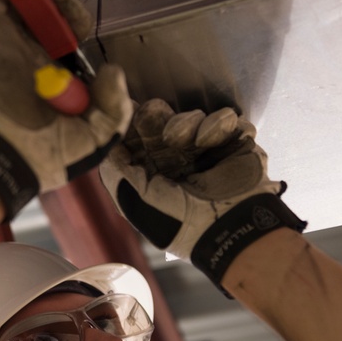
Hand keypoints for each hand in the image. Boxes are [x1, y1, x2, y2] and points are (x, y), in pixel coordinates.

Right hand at [0, 0, 132, 220]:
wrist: (0, 151)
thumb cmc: (39, 153)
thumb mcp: (93, 137)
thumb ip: (114, 109)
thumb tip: (114, 72)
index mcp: (44, 75)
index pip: (59, 34)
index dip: (74, 22)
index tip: (82, 32)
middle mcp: (21, 52)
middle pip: (42, 9)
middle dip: (62, 3)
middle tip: (72, 19)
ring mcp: (0, 36)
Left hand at [100, 99, 305, 293]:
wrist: (231, 229)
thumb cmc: (178, 223)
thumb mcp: (135, 202)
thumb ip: (116, 172)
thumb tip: (105, 146)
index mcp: (152, 176)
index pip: (136, 141)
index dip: (129, 126)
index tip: (126, 111)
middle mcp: (178, 162)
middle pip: (161, 123)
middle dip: (154, 116)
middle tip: (154, 112)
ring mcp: (207, 152)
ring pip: (191, 117)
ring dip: (187, 123)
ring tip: (189, 140)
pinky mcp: (236, 144)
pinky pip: (226, 119)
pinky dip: (218, 124)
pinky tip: (211, 139)